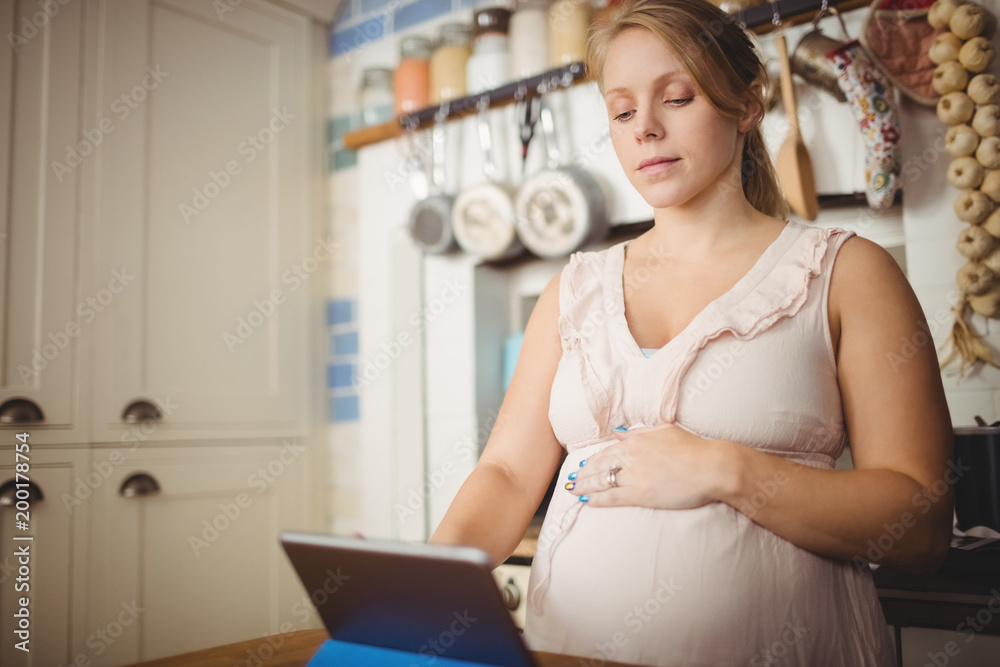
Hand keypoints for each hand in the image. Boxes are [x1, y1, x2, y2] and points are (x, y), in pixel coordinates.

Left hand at [564, 423, 736, 508]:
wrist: (712, 467)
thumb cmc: (694, 448)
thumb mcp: (665, 430)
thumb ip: (640, 432)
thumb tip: (620, 431)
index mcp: (635, 440)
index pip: (606, 451)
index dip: (591, 460)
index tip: (582, 464)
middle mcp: (631, 456)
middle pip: (599, 466)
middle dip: (583, 474)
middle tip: (572, 479)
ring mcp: (634, 476)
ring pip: (602, 481)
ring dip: (585, 486)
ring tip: (574, 490)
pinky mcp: (641, 494)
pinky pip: (613, 497)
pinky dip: (597, 499)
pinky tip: (587, 502)